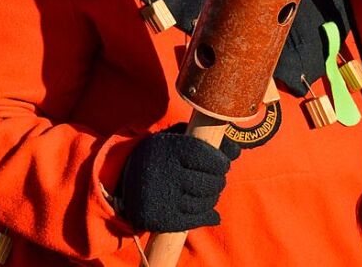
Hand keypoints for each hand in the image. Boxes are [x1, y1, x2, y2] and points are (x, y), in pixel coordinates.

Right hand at [117, 126, 239, 232]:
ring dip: (212, 198)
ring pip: (204, 202)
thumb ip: (206, 140)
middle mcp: (165, 173)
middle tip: (215, 180)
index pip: (206, 156)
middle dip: (218, 182)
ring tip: (207, 193)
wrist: (125, 182)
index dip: (220, 162)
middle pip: (209, 183)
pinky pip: (196, 219)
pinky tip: (210, 213)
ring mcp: (164, 197)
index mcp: (168, 149)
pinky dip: (208, 216)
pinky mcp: (163, 218)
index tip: (223, 164)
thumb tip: (237, 150)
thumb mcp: (176, 140)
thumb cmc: (160, 156)